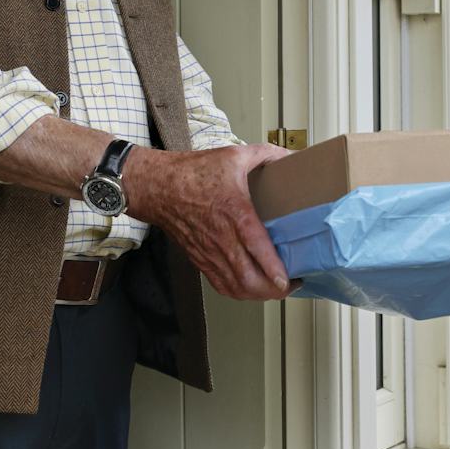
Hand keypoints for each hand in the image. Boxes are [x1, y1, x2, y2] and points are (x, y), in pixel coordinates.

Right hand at [126, 144, 295, 300]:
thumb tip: (291, 156)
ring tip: (276, 289)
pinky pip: (221, 285)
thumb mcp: (233, 156)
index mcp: (234, 212)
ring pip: (235, 287)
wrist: (157, 187)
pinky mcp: (200, 259)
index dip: (272, 267)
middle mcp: (222, 238)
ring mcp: (210, 252)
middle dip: (272, 289)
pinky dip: (239, 293)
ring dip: (258, 294)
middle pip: (247, 277)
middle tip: (292, 283)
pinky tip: (252, 289)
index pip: (255, 246)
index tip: (288, 279)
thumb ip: (266, 154)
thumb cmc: (194, 173)